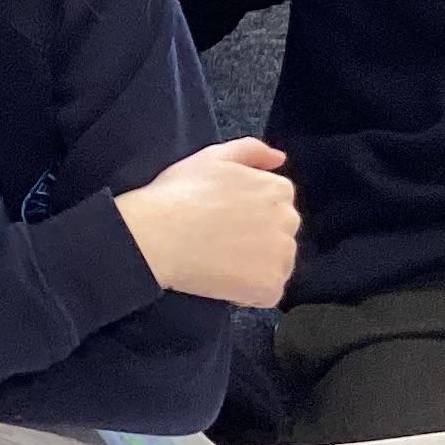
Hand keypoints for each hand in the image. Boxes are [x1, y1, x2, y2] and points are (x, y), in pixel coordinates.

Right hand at [116, 137, 299, 307]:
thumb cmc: (179, 194)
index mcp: (278, 189)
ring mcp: (280, 255)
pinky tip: (222, 280)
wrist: (157, 235)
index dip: (249, 215)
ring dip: (254, 268)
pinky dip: (249, 294)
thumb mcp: (213, 157)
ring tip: (219, 261)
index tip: (225, 220)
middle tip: (219, 241)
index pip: (277, 206)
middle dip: (257, 241)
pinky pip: (268, 294)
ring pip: (277, 265)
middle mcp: (287, 220)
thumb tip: (279, 158)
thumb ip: (252, 150)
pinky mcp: (269, 286)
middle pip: (280, 236)